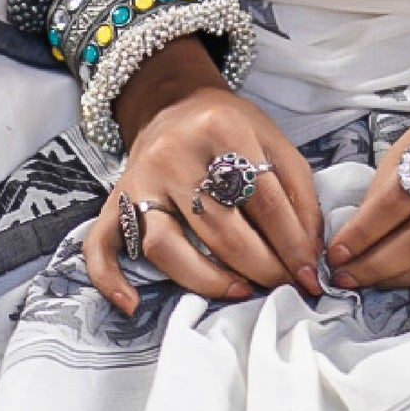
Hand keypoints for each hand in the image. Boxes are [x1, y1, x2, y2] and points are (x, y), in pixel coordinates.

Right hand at [80, 38, 325, 314]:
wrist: (174, 105)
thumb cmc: (231, 130)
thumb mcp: (273, 142)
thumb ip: (299, 194)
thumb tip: (309, 256)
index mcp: (221, 129)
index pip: (263, 199)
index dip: (292, 244)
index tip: (309, 275)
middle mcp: (174, 154)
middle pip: (219, 229)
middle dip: (261, 267)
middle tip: (283, 285)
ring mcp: (139, 180)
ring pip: (166, 246)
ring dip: (208, 280)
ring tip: (242, 291)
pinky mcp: (113, 202)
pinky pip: (100, 246)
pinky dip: (110, 280)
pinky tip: (131, 305)